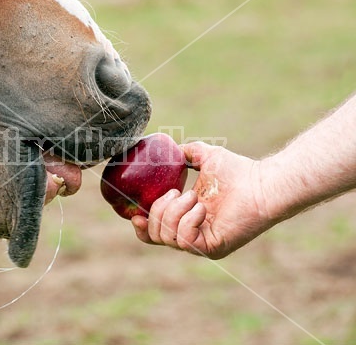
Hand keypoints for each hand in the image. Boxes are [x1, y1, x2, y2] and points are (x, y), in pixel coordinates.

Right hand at [132, 142, 274, 258]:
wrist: (261, 183)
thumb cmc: (238, 170)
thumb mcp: (204, 156)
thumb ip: (185, 154)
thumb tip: (171, 149)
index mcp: (186, 218)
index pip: (154, 233)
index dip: (142, 226)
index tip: (137, 214)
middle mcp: (191, 235)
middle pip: (155, 236)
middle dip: (159, 211)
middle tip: (178, 193)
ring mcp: (201, 244)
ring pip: (167, 237)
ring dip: (174, 212)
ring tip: (194, 197)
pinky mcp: (211, 248)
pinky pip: (184, 241)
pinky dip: (188, 221)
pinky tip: (202, 208)